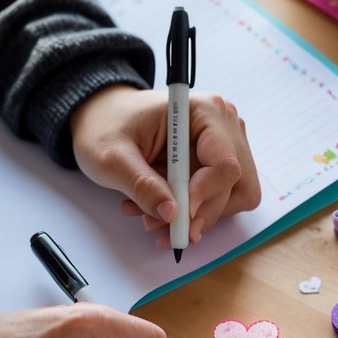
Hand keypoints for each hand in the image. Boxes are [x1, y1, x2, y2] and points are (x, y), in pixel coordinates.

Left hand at [70, 86, 261, 246]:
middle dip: (199, 213)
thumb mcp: (112, 157)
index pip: (226, 165)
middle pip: (235, 187)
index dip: (205, 195)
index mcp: (205, 111)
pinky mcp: (218, 167)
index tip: (176, 214)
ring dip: (196, 218)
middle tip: (161, 226)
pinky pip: (219, 202)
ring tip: (151, 217)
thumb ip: (142, 184)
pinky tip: (159, 211)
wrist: (103, 119)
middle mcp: (224, 127)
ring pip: (231, 200)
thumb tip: (171, 214)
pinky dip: (193, 215)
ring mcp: (226, 147)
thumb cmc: (107, 126)